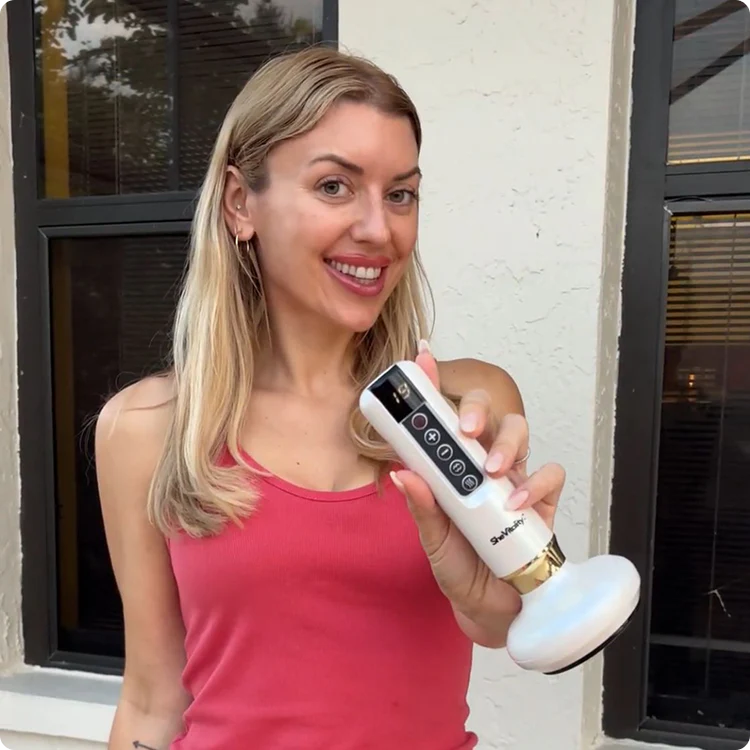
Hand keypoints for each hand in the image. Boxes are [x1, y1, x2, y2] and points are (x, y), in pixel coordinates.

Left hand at [390, 344, 565, 646]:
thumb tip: (401, 474)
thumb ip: (422, 508)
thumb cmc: (461, 568)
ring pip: (520, 433)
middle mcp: (483, 467)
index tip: (419, 360)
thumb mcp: (434, 539)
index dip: (434, 387)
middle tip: (462, 427)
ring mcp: (515, 480)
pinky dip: (536, 483)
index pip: (442, 421)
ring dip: (506, 444)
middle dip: (474, 410)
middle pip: (487, 415)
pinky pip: (550, 475)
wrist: (492, 609)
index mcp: (452, 470)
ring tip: (492, 469)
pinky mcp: (543, 502)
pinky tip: (517, 502)